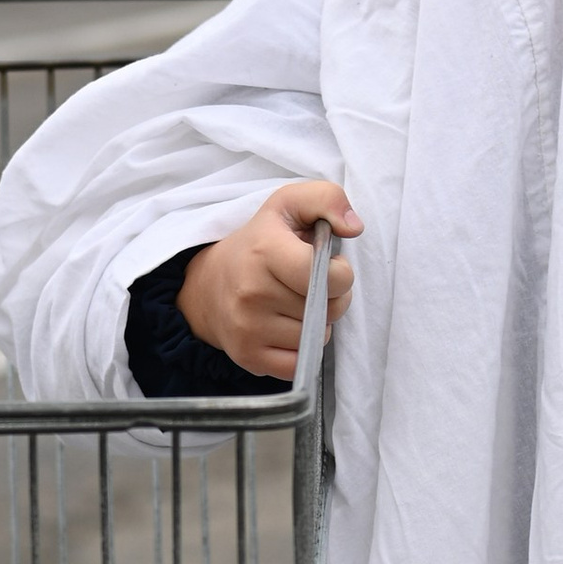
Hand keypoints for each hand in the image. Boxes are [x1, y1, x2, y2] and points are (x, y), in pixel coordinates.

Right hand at [176, 181, 360, 374]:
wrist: (208, 285)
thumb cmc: (259, 243)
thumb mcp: (288, 204)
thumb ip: (327, 199)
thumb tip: (354, 227)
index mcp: (265, 251)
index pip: (332, 278)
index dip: (341, 274)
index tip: (326, 265)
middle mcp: (252, 293)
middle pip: (330, 310)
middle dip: (330, 298)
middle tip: (307, 285)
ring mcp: (248, 329)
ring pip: (317, 337)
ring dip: (316, 323)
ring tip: (293, 304)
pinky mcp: (248, 357)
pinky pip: (300, 364)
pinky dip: (302, 349)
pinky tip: (286, 328)